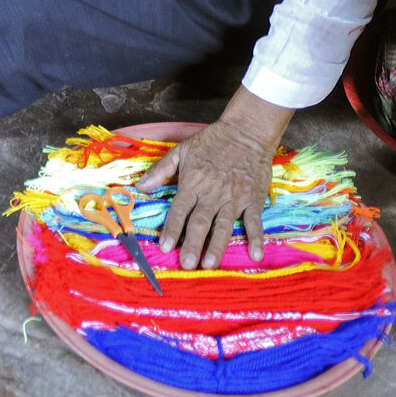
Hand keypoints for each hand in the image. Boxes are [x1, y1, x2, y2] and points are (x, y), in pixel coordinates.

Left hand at [146, 88, 291, 269]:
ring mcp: (234, 198)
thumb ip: (161, 169)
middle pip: (200, 222)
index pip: (179, 210)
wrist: (245, 132)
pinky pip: (254, 222)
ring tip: (210, 264)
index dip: (171, 229)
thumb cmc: (211, 141)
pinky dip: (255, 238)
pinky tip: (255, 255)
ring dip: (217, 246)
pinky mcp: (252, 200)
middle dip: (192, 244)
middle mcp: (212, 194)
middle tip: (187, 264)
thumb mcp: (182, 150)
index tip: (164, 247)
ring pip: (224, 226)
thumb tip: (139, 186)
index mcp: (193, 183)